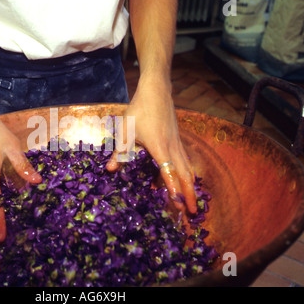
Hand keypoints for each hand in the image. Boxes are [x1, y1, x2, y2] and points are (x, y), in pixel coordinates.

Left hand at [106, 76, 196, 215]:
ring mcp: (178, 144)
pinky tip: (184, 181)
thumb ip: (120, 152)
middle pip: (185, 175)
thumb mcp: (126, 131)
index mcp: (159, 147)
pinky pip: (185, 161)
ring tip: (193, 202)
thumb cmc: (139, 110)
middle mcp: (173, 148)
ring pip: (188, 169)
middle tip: (193, 213)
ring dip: (191, 186)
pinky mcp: (178, 140)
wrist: (156, 90)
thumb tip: (110, 170)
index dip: (174, 189)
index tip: (179, 205)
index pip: (169, 172)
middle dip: (190, 194)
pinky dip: (187, 175)